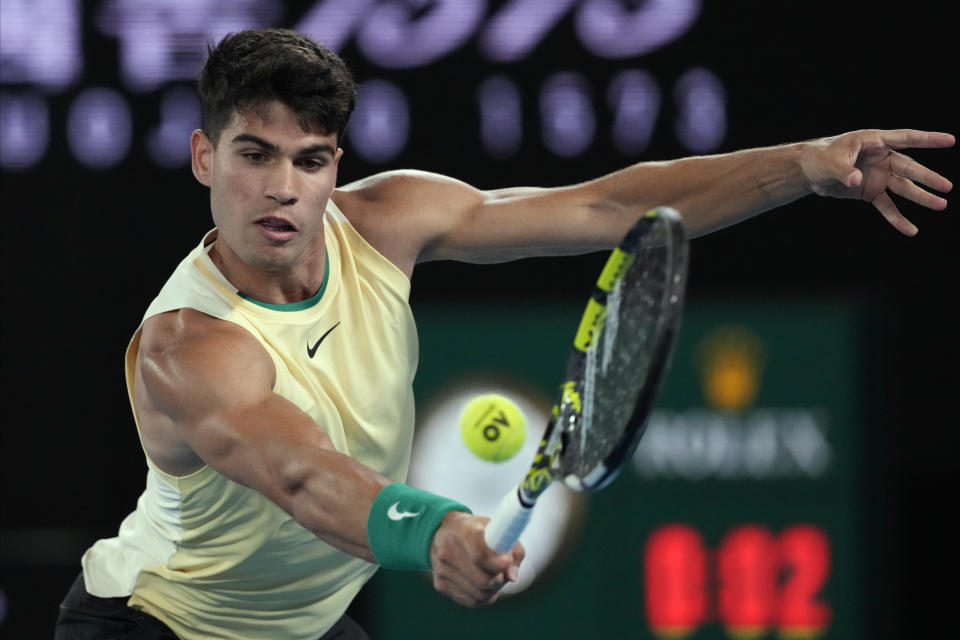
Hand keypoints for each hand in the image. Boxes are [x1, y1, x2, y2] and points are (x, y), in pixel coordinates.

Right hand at [429, 511, 524, 606]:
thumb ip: (513, 550)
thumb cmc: (477, 531)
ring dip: (493, 590)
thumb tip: (512, 576)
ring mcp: (442, 569)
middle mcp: (449, 550)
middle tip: (503, 572)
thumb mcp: (498, 529)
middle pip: (483, 580)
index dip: (499, 564)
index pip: (480, 555)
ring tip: (495, 578)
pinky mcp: (441, 584)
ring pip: (479, 594)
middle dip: (500, 580)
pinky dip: (483, 597)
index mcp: (464, 531)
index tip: (508, 562)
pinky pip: (471, 601)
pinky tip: (484, 585)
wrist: (443, 531)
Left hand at [799, 129, 953, 234]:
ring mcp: (878, 176)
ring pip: (903, 188)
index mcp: (874, 142)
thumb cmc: (820, 158)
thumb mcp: (830, 162)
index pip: (906, 138)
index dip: (928, 139)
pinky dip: (897, 218)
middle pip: (908, 168)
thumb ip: (845, 171)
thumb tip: (857, 181)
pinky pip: (887, 206)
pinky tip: (911, 230)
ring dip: (921, 197)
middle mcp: (882, 158)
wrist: (809, 172)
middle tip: (946, 187)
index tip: (949, 140)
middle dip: (927, 177)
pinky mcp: (871, 192)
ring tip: (940, 205)